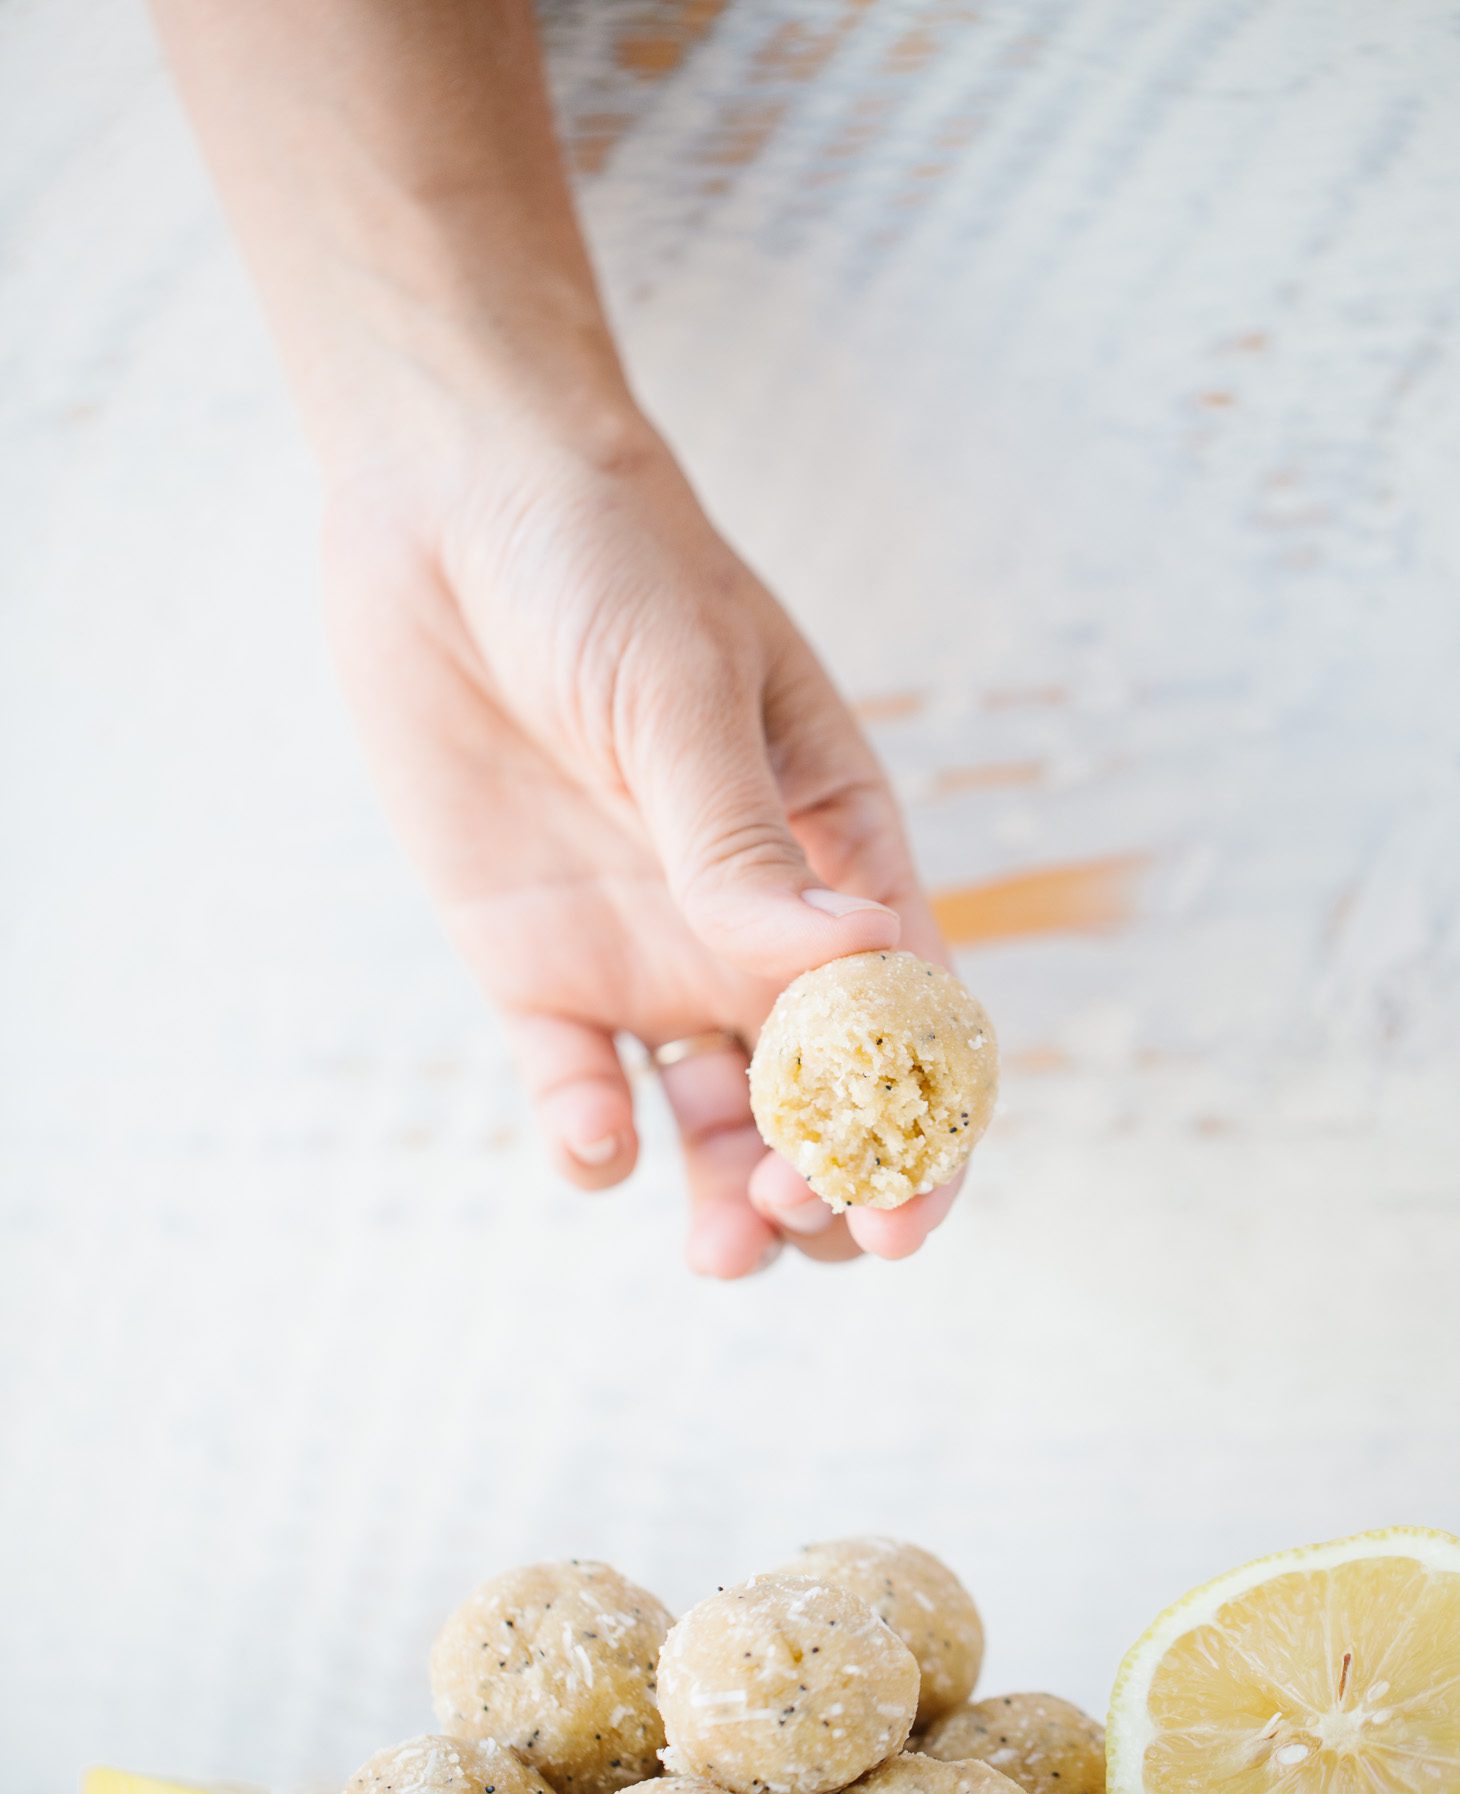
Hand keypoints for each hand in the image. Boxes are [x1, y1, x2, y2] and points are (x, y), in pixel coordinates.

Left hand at [322, 406, 960, 1276]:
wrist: (448, 506)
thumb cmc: (603, 564)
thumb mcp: (684, 692)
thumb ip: (749, 846)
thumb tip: (867, 963)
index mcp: (838, 853)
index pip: (910, 1016)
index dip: (921, 1132)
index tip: (898, 1220)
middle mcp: (754, 922)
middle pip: (818, 1096)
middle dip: (823, 1184)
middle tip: (791, 1227)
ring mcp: (646, 950)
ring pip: (710, 1117)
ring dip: (725, 1196)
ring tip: (716, 1253)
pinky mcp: (535, 963)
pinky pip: (575, 1081)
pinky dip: (592, 1136)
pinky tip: (595, 1142)